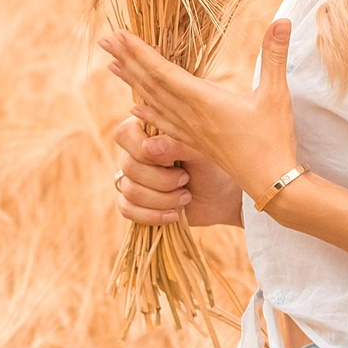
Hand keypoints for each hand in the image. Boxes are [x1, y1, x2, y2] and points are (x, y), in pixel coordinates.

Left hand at [99, 19, 300, 209]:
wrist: (272, 184)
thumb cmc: (275, 140)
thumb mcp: (276, 94)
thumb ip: (275, 56)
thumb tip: (283, 20)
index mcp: (204, 101)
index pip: (162, 72)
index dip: (139, 52)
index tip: (118, 35)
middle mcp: (190, 116)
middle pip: (151, 84)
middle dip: (127, 60)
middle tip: (105, 41)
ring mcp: (190, 132)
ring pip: (153, 103)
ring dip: (132, 82)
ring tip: (112, 66)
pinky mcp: (196, 144)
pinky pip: (164, 124)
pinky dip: (147, 113)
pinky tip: (134, 110)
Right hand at [110, 116, 243, 227]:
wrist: (222, 198)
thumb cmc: (213, 167)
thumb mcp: (202, 153)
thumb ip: (177, 144)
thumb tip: (148, 148)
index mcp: (147, 131)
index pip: (125, 134)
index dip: (143, 151)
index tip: (172, 161)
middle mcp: (135, 152)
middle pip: (128, 167)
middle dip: (161, 181)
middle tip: (186, 179)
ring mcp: (132, 177)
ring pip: (130, 191)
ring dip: (162, 200)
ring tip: (185, 197)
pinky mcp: (134, 201)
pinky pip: (127, 209)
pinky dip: (151, 215)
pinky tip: (173, 215)